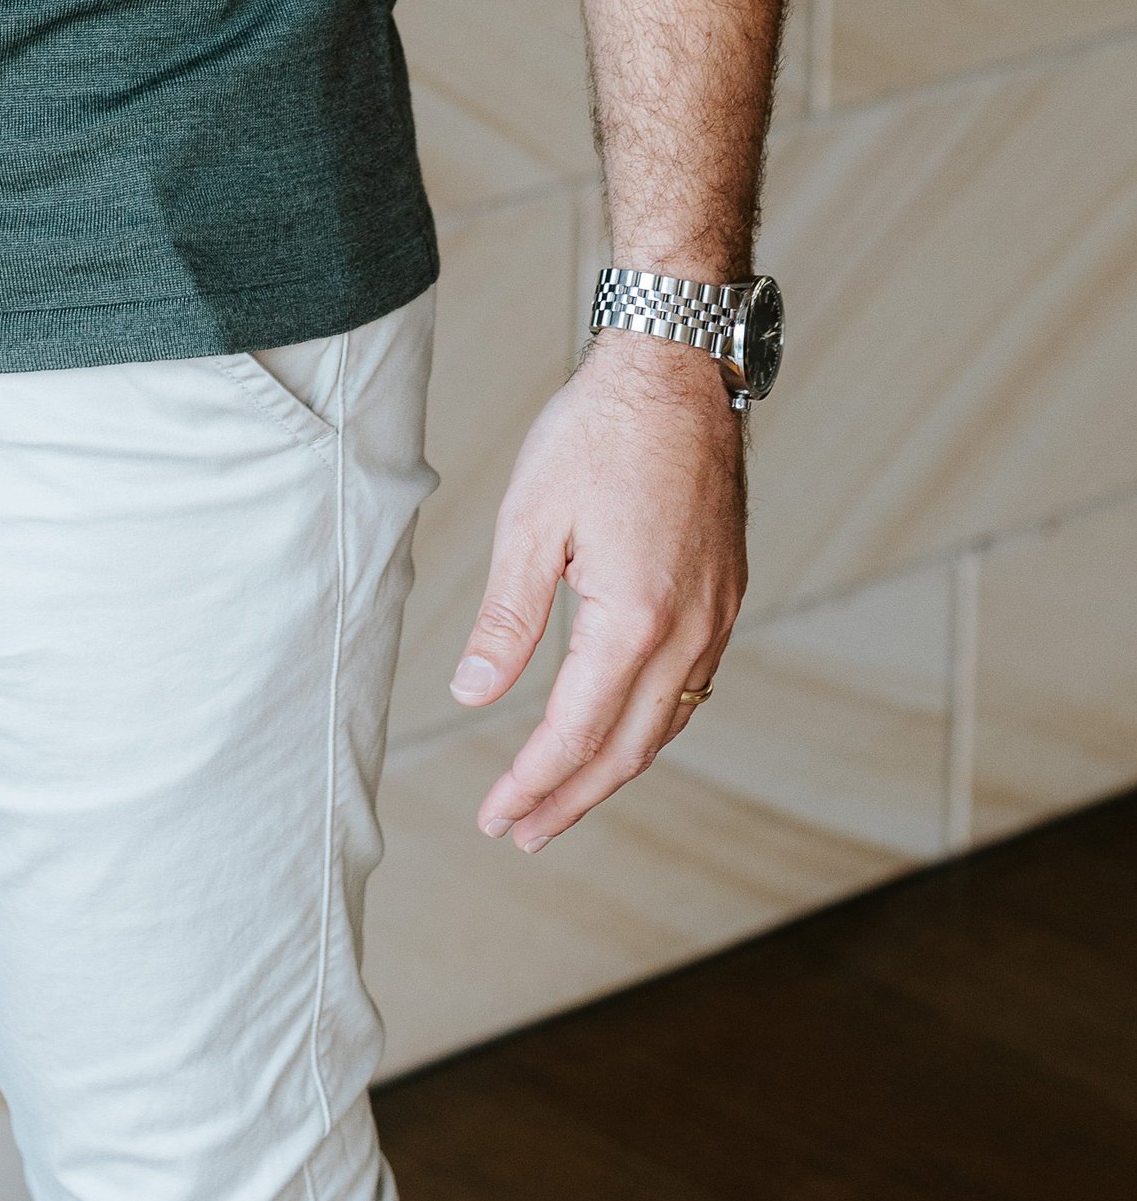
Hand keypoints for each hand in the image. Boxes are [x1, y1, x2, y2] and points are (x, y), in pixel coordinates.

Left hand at [449, 328, 745, 850]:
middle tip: (522, 831)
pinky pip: (690, 685)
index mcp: (636, 618)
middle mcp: (690, 630)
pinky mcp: (726, 594)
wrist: (677, 370)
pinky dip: (649, 722)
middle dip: (571, 797)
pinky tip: (618, 723)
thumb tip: (474, 694)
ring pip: (666, 723)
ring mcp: (718, 615)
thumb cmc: (598, 431)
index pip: (577, 733)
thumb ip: (507, 618)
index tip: (497, 818)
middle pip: (627, 748)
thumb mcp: (531, 520)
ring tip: (562, 793)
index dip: (532, 783)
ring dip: (611, 767)